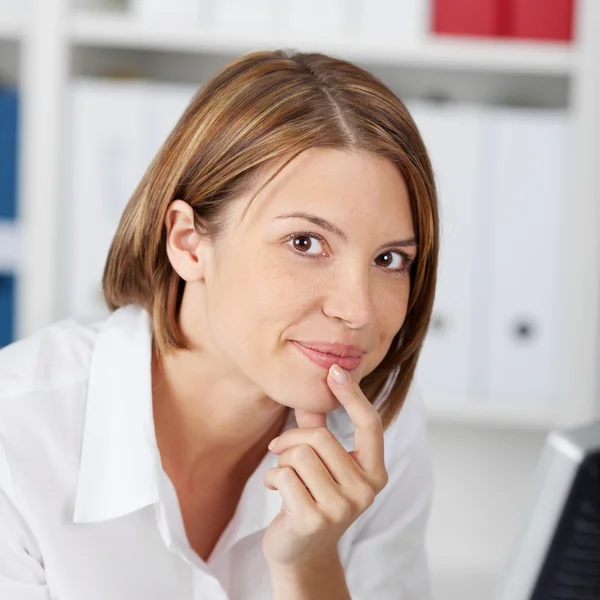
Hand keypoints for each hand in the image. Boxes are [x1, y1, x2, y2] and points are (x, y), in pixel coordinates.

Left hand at [262, 364, 388, 568]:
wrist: (301, 551)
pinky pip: (283, 476)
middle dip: (292, 439)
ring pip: (299, 455)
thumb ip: (321, 428)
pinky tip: (276, 491)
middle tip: (281, 451)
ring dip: (281, 462)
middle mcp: (366, 490)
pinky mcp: (315, 519)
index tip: (335, 369)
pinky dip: (271, 478)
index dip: (353, 394)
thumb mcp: (323, 464)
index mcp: (375, 471)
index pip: (370, 424)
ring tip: (283, 477)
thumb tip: (317, 383)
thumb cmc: (313, 498)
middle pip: (320, 437)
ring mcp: (343, 508)